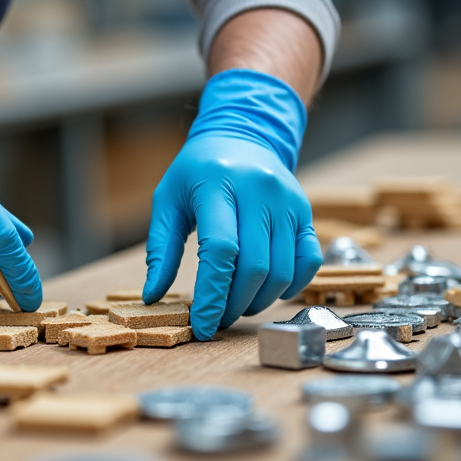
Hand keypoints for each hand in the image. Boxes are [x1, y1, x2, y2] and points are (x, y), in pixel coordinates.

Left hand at [143, 69, 320, 339]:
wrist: (243, 134)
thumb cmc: (198, 171)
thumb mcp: (168, 200)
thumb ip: (160, 249)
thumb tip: (152, 296)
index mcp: (218, 185)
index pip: (220, 251)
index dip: (212, 296)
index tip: (202, 326)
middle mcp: (259, 191)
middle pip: (254, 267)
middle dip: (234, 305)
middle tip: (218, 320)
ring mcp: (287, 202)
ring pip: (282, 270)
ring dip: (259, 301)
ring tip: (238, 306)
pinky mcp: (305, 212)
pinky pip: (308, 261)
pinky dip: (291, 287)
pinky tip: (268, 292)